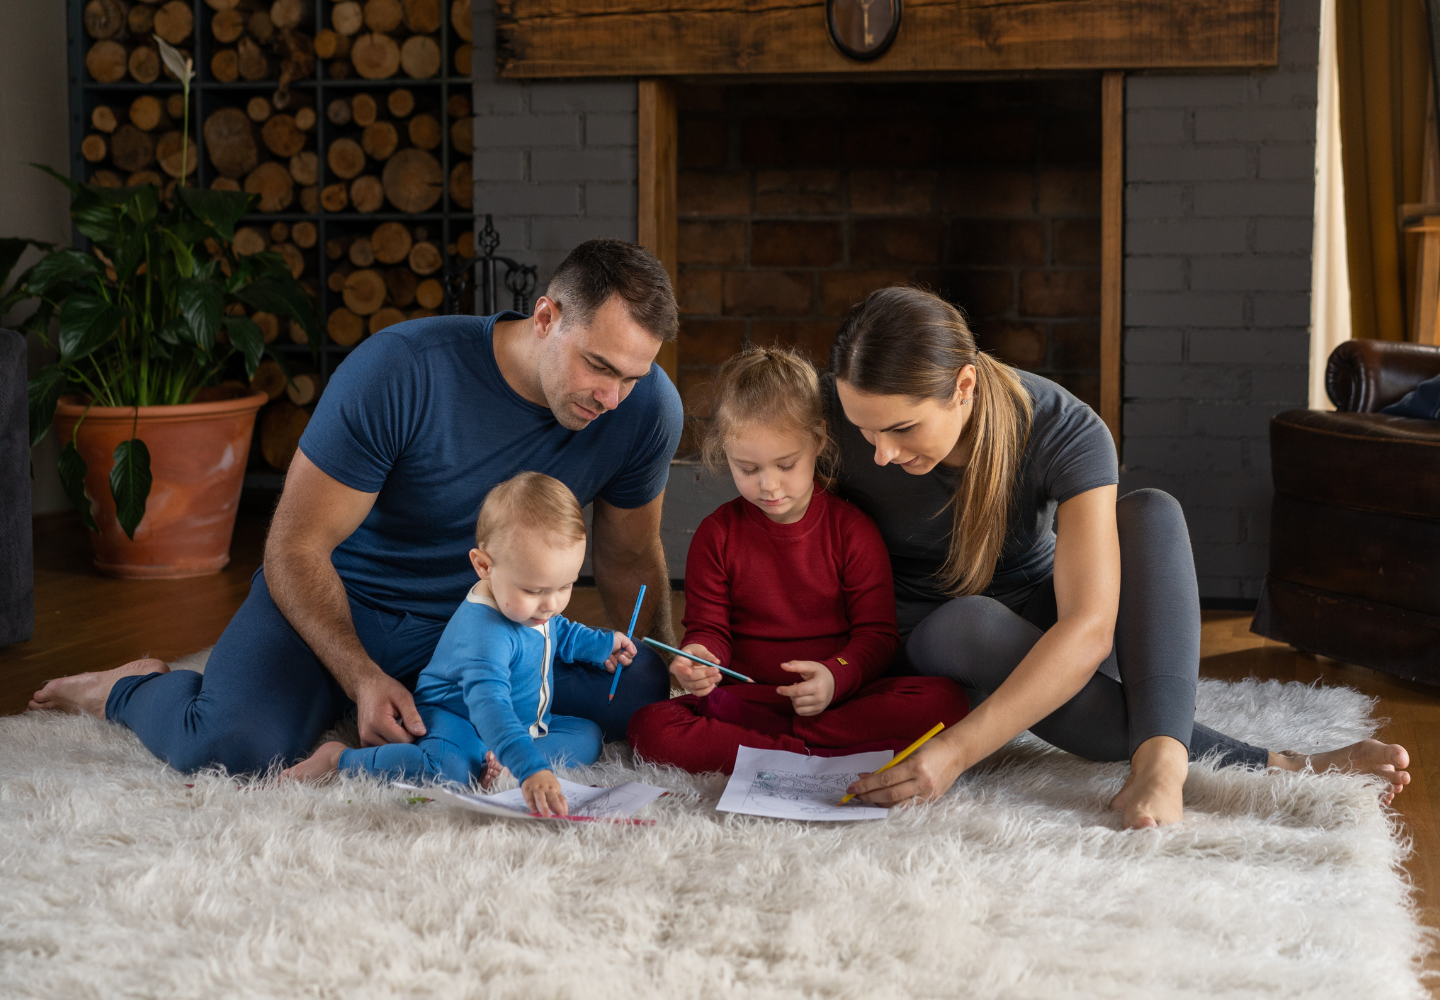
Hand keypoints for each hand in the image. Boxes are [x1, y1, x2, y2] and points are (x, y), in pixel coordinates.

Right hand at [354, 669, 425, 746]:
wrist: (365, 686)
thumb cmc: (385, 689)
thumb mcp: (403, 697)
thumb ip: (412, 715)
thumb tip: (421, 733)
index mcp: (378, 722)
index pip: (404, 740)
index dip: (414, 735)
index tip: (414, 725)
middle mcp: (368, 734)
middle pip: (396, 748)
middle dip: (406, 740)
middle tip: (408, 726)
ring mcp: (364, 740)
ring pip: (389, 752)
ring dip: (398, 743)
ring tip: (399, 728)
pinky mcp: (363, 742)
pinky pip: (381, 750)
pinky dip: (389, 744)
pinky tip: (392, 733)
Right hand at [522, 770, 568, 816]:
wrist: (534, 769)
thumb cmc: (546, 782)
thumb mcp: (554, 788)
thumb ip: (558, 800)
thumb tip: (564, 813)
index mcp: (555, 789)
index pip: (561, 799)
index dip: (564, 808)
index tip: (565, 817)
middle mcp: (547, 790)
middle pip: (553, 799)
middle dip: (557, 808)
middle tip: (559, 818)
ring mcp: (537, 790)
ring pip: (541, 799)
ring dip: (544, 808)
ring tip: (547, 816)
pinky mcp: (528, 792)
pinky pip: (530, 800)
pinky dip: (532, 806)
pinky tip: (535, 813)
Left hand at [603, 633, 637, 672]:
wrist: (595, 646)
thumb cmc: (607, 640)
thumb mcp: (620, 637)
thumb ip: (629, 643)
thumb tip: (633, 652)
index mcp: (624, 648)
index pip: (632, 654)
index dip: (630, 654)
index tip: (624, 652)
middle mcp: (620, 655)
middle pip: (628, 662)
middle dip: (624, 660)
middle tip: (619, 657)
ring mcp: (615, 661)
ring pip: (621, 667)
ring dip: (615, 662)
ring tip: (609, 657)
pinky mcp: (609, 666)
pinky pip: (613, 670)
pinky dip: (610, 666)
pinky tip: (606, 661)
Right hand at [670, 643, 721, 696]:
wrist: (693, 659)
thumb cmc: (693, 653)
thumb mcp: (698, 649)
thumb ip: (706, 654)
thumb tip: (716, 661)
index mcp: (678, 663)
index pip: (676, 669)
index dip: (682, 671)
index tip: (689, 671)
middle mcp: (679, 675)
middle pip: (690, 677)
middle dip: (704, 674)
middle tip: (716, 670)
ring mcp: (685, 684)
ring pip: (696, 686)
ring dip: (708, 682)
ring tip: (718, 676)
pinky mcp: (691, 689)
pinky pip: (698, 693)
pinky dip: (707, 690)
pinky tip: (713, 684)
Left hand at [776, 660, 834, 715]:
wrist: (834, 682)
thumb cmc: (820, 673)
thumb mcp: (810, 666)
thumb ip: (796, 665)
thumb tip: (782, 665)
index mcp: (818, 686)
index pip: (798, 691)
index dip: (786, 690)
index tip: (778, 689)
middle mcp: (820, 698)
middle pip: (797, 701)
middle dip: (791, 694)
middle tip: (794, 686)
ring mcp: (819, 706)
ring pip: (798, 709)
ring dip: (794, 701)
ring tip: (799, 692)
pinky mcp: (818, 711)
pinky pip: (802, 713)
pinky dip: (798, 706)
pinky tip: (802, 698)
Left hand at [844, 737, 967, 807]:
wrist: (957, 753)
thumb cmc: (930, 748)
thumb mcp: (909, 752)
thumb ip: (890, 766)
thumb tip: (867, 776)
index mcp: (915, 766)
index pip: (885, 779)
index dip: (866, 785)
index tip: (852, 788)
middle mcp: (922, 782)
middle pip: (889, 795)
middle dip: (868, 796)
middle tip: (854, 795)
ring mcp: (928, 793)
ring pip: (898, 805)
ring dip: (879, 803)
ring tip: (866, 799)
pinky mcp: (932, 800)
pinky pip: (909, 806)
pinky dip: (893, 805)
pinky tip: (883, 802)